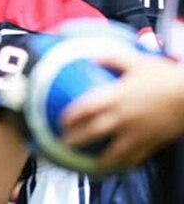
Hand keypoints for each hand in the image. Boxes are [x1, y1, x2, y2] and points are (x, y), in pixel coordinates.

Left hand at [62, 53, 183, 170]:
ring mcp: (137, 133)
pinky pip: (135, 158)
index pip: (84, 109)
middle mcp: (122, 118)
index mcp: (115, 98)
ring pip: (113, 153)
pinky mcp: (152, 143)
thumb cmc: (165, 77)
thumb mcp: (136, 62)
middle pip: (92, 133)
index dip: (69, 117)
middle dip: (75, 140)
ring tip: (89, 163)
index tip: (60, 121)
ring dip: (98, 160)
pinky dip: (125, 164)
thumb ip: (112, 60)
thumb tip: (92, 58)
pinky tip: (119, 166)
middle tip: (65, 143)